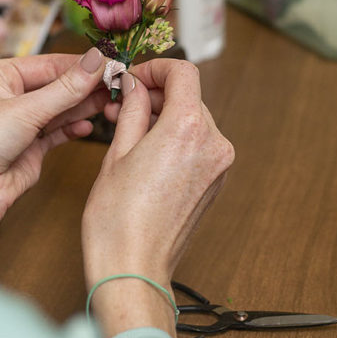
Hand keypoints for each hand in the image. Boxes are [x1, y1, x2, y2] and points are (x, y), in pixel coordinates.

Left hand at [0, 49, 107, 268]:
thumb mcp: (25, 109)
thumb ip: (66, 88)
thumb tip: (96, 61)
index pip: (47, 64)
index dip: (79, 64)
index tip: (109, 62)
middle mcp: (6, 98)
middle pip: (55, 86)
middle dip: (85, 85)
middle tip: (117, 82)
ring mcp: (17, 125)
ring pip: (58, 110)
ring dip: (83, 106)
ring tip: (111, 101)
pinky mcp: (27, 150)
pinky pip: (56, 133)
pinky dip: (73, 129)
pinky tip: (89, 125)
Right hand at [82, 58, 233, 337]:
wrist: (133, 269)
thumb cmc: (118, 219)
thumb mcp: (117, 152)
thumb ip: (132, 110)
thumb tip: (134, 86)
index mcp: (187, 129)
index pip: (184, 72)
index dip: (156, 68)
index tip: (133, 78)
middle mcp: (212, 144)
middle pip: (189, 97)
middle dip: (155, 95)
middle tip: (121, 104)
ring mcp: (219, 166)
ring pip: (193, 120)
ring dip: (163, 116)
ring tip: (127, 129)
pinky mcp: (215, 183)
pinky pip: (198, 145)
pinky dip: (175, 138)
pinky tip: (145, 151)